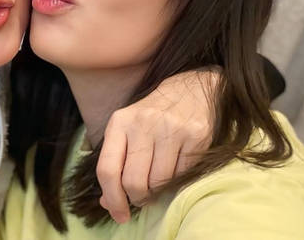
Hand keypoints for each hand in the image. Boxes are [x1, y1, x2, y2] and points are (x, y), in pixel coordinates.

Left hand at [97, 69, 216, 223]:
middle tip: (142, 199)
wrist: (191, 89)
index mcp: (119, 122)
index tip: (118, 213)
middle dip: (137, 198)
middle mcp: (143, 123)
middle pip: (133, 181)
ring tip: (158, 185)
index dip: (111, 198)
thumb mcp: (126, 130)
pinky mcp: (196, 135)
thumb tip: (107, 203)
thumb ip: (114, 163)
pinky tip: (174, 172)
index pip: (107, 169)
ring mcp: (171, 129)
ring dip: (158, 193)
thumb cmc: (152, 116)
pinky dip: (177, 181)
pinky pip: (182, 175)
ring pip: (159, 182)